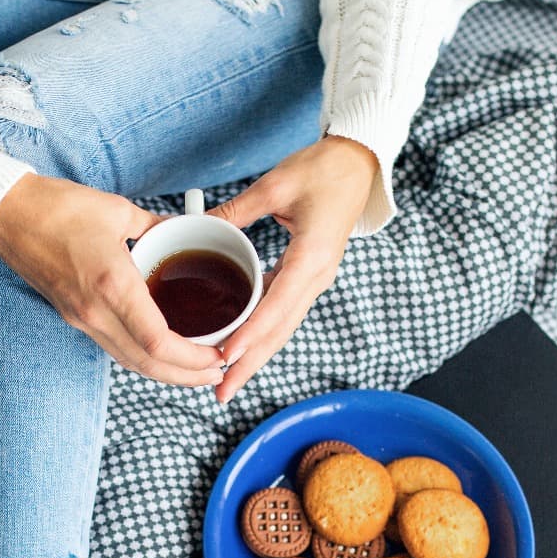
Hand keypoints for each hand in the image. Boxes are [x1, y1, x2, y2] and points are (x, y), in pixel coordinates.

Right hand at [0, 175, 224, 387]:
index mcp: (111, 283)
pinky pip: (113, 347)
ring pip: (129, 361)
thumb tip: (190, 233)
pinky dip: (142, 357)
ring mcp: (81, 318)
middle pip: (147, 364)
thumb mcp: (119, 211)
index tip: (218, 353)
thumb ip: (159, 228)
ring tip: (197, 370)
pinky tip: (162, 352)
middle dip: (187, 376)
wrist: (7, 214)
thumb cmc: (59, 206)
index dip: (193, 358)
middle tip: (218, 374)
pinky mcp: (73, 317)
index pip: (157, 341)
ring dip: (165, 372)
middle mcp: (95, 311)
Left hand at [205, 135, 377, 403]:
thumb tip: (198, 228)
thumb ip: (237, 211)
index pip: (277, 305)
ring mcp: (315, 280)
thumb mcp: (275, 184)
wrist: (358, 165)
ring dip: (256, 356)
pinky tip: (240, 348)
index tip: (226, 356)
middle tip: (221, 392)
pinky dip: (262, 334)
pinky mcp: (308, 277)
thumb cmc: (322, 170)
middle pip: (280, 330)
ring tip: (226, 382)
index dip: (251, 334)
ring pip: (282, 328)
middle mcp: (317, 277)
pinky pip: (284, 312)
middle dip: (250, 364)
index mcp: (311, 257)